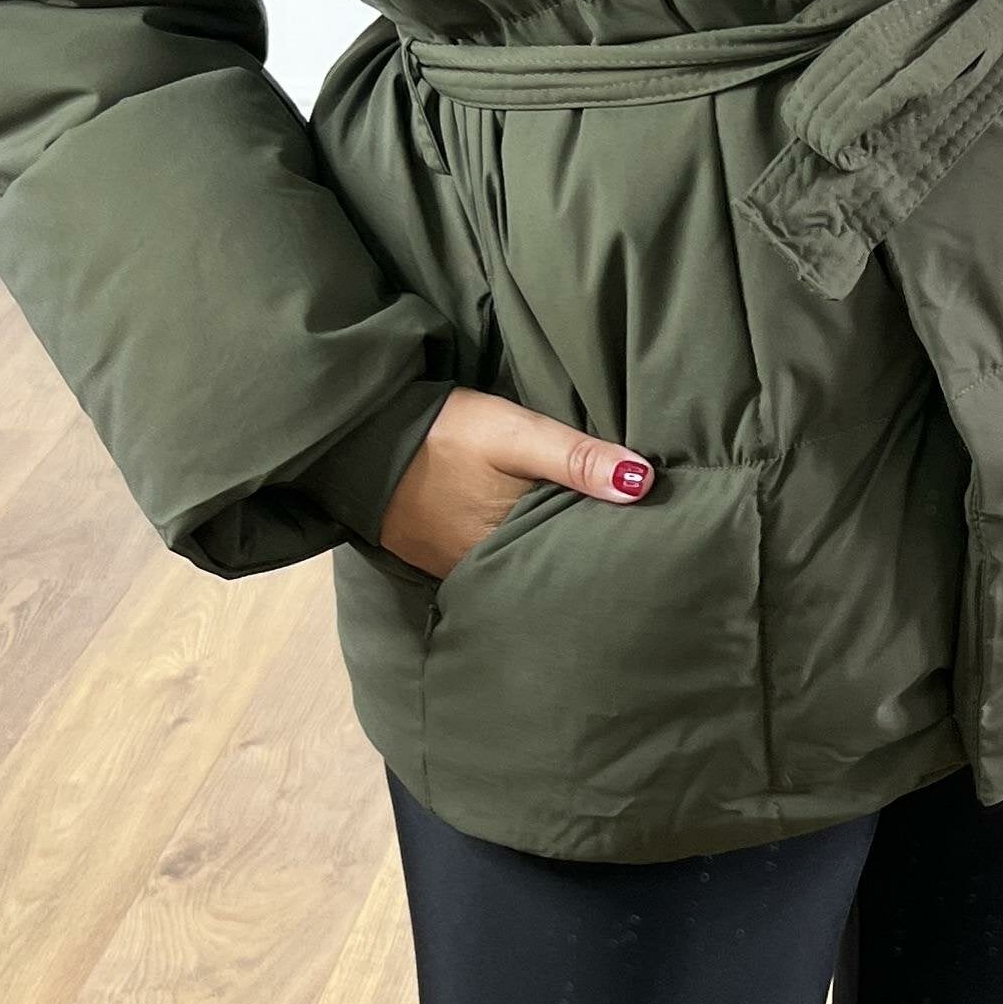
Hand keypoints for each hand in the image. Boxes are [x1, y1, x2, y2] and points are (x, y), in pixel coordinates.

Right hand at [377, 386, 655, 581]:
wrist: (358, 435)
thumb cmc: (441, 432)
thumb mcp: (514, 434)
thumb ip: (575, 458)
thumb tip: (643, 483)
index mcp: (505, 549)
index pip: (571, 555)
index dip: (605, 544)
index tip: (644, 535)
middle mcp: (480, 571)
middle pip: (544, 563)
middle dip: (577, 553)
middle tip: (625, 541)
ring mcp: (454, 566)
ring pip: (515, 562)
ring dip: (542, 550)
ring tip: (586, 537)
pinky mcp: (435, 554)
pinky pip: (485, 557)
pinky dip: (508, 545)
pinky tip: (528, 531)